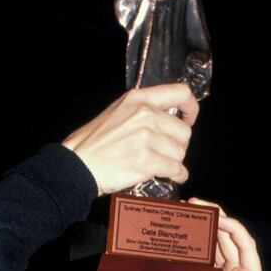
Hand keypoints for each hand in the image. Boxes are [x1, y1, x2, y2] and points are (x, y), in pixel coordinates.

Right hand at [62, 84, 197, 195]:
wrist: (78, 164)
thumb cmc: (94, 142)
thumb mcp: (118, 111)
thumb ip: (143, 110)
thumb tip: (168, 120)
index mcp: (139, 99)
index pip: (181, 93)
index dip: (191, 108)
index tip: (188, 120)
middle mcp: (146, 115)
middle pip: (184, 132)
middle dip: (178, 145)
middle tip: (165, 153)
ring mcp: (147, 138)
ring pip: (180, 153)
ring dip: (175, 162)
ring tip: (161, 166)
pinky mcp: (147, 161)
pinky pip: (176, 170)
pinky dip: (177, 175)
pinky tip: (170, 176)